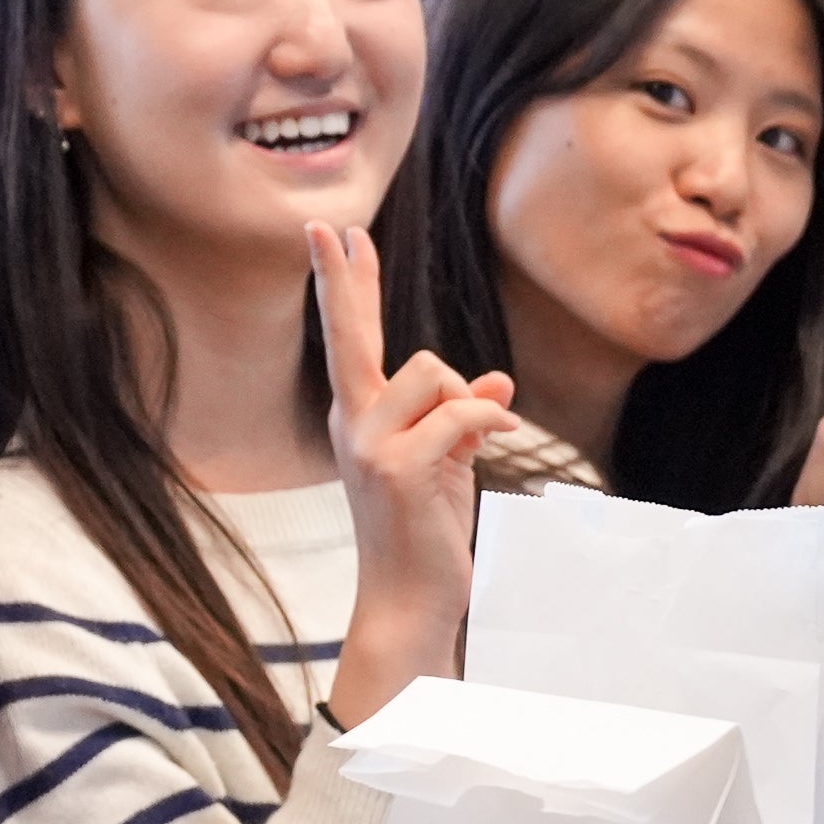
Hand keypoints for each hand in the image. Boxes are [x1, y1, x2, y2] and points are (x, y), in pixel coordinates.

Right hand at [310, 223, 519, 728]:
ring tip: (469, 448)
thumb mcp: (449, 462)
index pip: (351, 336)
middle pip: (348, 332)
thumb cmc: (425, 531)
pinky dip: (488, 422)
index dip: (347, 283)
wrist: (410, 597)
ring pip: (433, 371)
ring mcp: (368, 443)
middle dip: (340, 277)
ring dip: (467, 403)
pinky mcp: (397, 465)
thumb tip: (497, 384)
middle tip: (325, 226)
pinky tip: (498, 442)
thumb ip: (462, 416)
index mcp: (360, 415)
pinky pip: (461, 410)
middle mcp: (352, 421)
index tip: (335, 233)